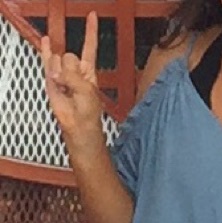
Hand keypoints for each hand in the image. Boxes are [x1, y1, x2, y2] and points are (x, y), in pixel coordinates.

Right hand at [41, 12, 102, 141]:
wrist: (77, 124)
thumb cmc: (88, 110)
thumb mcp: (87, 90)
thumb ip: (72, 76)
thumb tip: (56, 73)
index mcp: (89, 71)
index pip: (90, 46)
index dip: (91, 31)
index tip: (92, 15)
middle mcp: (76, 69)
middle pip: (71, 55)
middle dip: (71, 70)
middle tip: (73, 88)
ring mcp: (62, 72)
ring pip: (59, 61)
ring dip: (60, 75)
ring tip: (65, 90)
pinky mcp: (51, 77)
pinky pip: (47, 60)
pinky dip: (46, 51)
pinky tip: (45, 42)